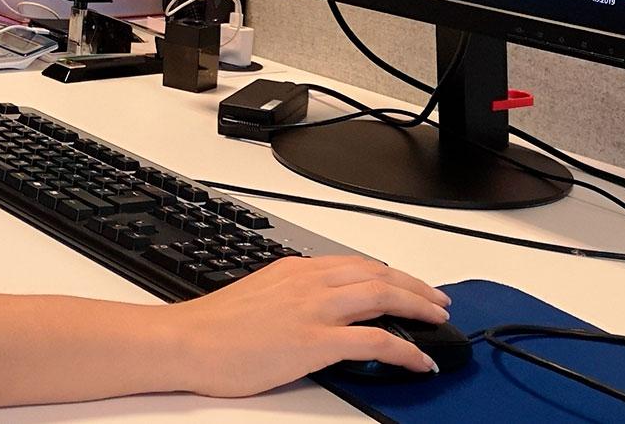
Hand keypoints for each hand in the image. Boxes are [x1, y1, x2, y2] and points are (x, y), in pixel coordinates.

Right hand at [168, 256, 451, 396]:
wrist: (186, 342)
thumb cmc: (211, 327)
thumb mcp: (257, 297)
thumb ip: (289, 296)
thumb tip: (311, 309)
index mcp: (294, 270)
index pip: (356, 264)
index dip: (390, 275)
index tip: (407, 285)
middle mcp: (309, 283)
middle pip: (377, 275)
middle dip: (414, 287)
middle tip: (438, 300)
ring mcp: (314, 311)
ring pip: (382, 298)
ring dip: (418, 308)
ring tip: (438, 320)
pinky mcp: (314, 342)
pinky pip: (375, 342)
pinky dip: (405, 350)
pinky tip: (420, 361)